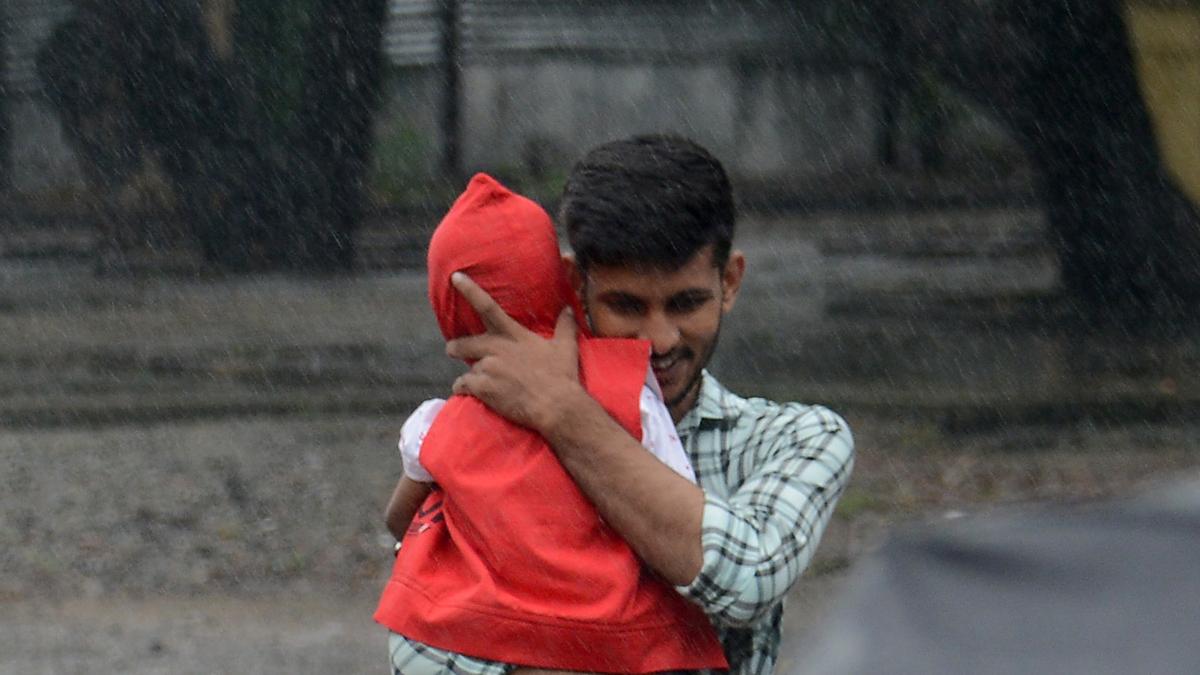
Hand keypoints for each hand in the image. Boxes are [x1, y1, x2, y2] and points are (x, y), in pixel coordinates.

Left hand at [445, 272, 583, 431]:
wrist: (555, 406)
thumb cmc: (561, 376)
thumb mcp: (566, 347)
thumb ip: (565, 325)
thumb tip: (569, 309)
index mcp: (513, 335)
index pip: (488, 307)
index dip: (470, 290)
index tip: (454, 277)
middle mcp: (497, 349)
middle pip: (465, 343)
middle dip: (456, 347)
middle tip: (453, 350)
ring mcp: (488, 368)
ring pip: (468, 369)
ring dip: (472, 376)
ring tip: (479, 384)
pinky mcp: (482, 388)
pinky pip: (463, 386)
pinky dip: (464, 390)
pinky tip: (470, 394)